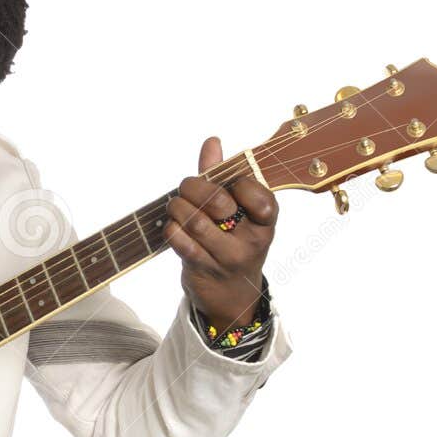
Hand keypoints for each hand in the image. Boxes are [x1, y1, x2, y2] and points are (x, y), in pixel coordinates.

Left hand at [164, 136, 277, 333]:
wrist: (232, 295)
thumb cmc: (234, 242)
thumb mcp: (238, 210)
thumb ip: (222, 175)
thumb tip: (212, 141)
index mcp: (266, 220)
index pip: (255, 193)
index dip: (235, 182)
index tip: (227, 185)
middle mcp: (252, 239)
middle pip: (216, 202)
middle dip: (194, 188)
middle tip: (187, 190)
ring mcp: (228, 257)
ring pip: (194, 221)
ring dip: (177, 207)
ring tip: (176, 206)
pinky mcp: (203, 268)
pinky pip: (179, 240)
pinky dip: (170, 228)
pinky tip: (173, 226)